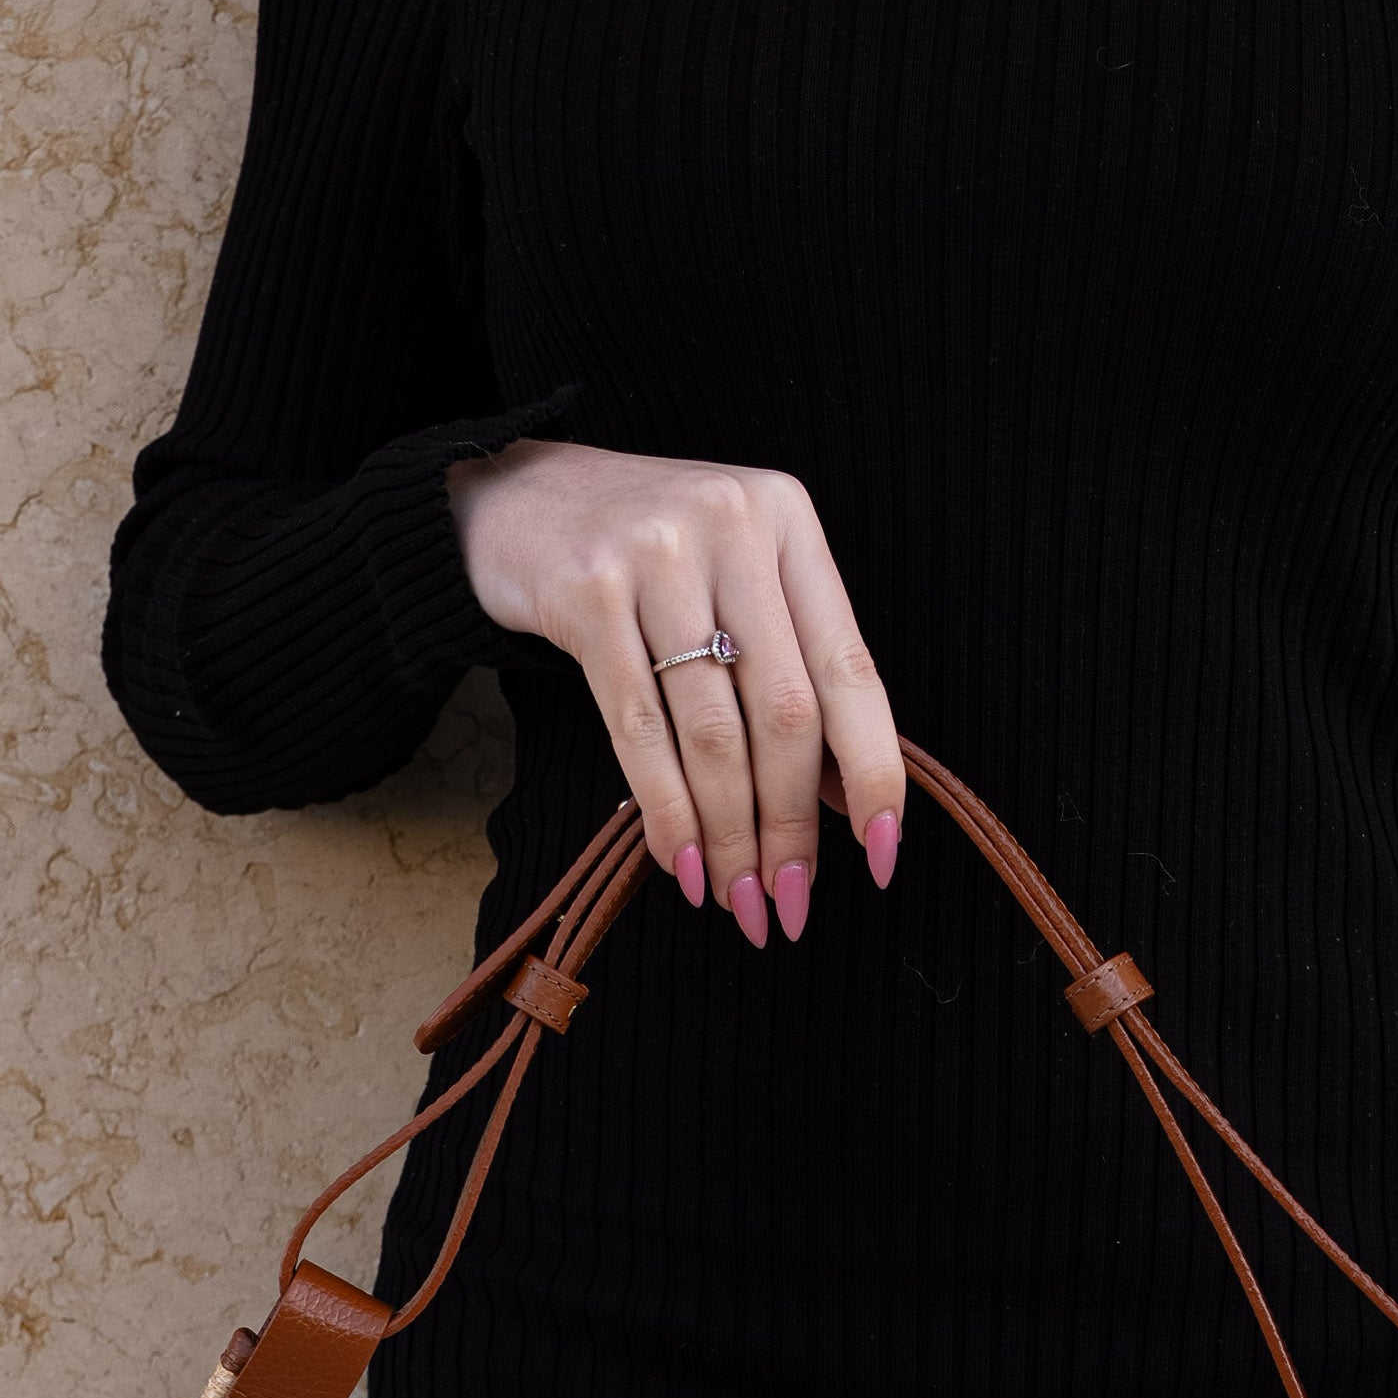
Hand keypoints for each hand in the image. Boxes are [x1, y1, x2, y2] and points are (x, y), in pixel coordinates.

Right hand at [447, 438, 904, 946]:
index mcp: (788, 520)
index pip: (850, 669)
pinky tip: (679, 860)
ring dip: (729, 835)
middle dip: (790, 826)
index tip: (881, 853)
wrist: (517, 495)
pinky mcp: (588, 591)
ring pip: (713, 732)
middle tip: (787, 902)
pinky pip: (639, 729)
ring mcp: (658, 554)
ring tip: (734, 897)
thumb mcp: (734, 581)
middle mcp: (732, 524)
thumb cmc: (645, 555)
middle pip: (785, 713)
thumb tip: (844, 798)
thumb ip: (792, 669)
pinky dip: (666, 810)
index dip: (875, 772)